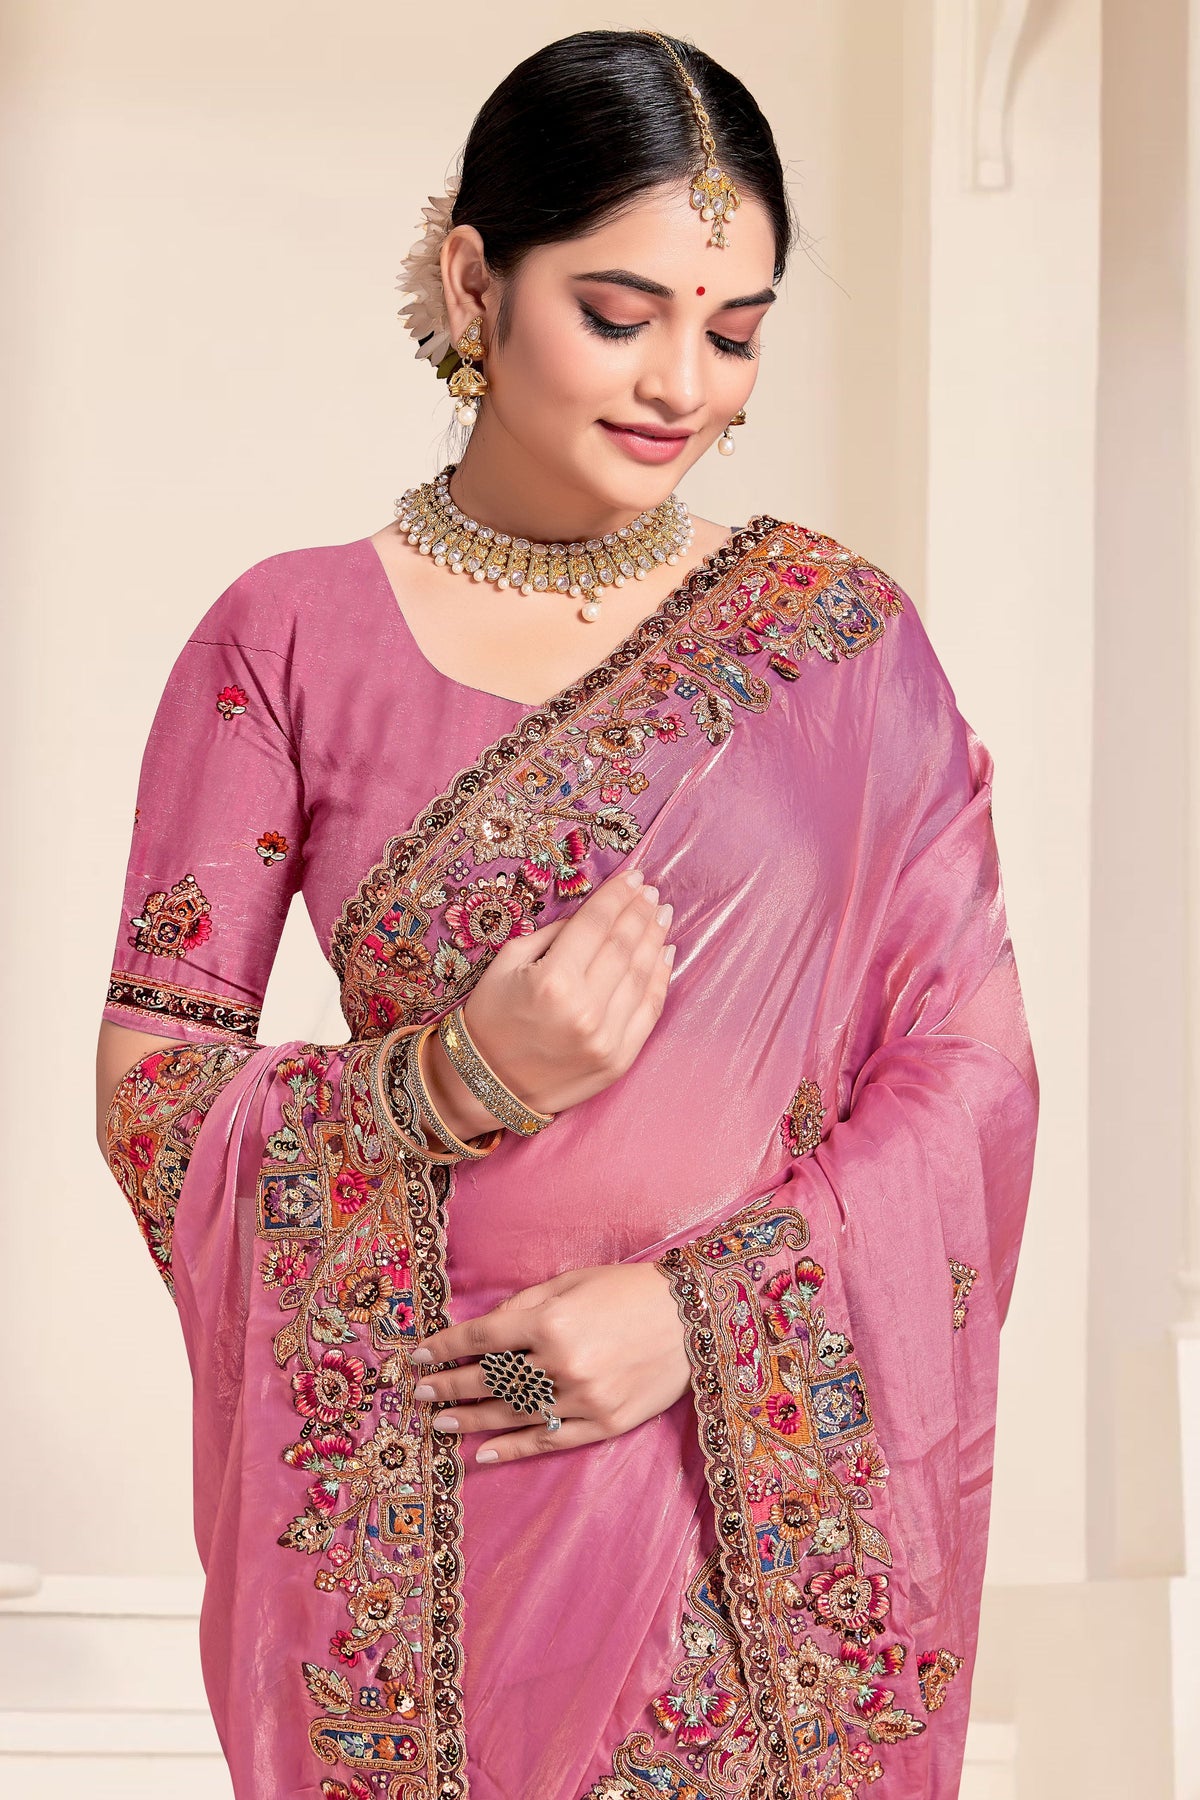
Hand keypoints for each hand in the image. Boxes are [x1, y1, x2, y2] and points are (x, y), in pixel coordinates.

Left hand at [406, 1262, 693, 1463]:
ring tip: (440, 1421)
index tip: (417, 1356)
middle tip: (417, 1393)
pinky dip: (513, 1448)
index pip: (482, 1338)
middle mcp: (562, 1363)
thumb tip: (483, 1331)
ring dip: (470, 1419)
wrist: (692, 1318)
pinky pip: (548, 1441)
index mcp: (551, 1321)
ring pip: (512, 1414)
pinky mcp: (604, 1424)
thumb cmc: (628, 1291)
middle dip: (448, 1384)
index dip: (444, 1348)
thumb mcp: (572, 1283)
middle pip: (489, 1380)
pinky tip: (483, 1454)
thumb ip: (526, 1307)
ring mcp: (583, 1398)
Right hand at [420, 867, 677, 1142]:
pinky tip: (665, 953)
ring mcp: (606, 1038)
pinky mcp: (619, 1060)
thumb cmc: (491, 1017)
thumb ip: (555, 934)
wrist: (487, 1085)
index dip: (618, 896)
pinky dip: (662, 978)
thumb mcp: (509, 962)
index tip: (634, 876)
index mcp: (552, 981)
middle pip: (624, 945)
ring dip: (655, 938)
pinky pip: (650, 1011)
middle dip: (640, 911)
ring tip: (661, 913)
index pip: (596, 924)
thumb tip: (596, 911)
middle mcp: (584, 1009)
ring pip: (643, 975)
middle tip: (651, 890)